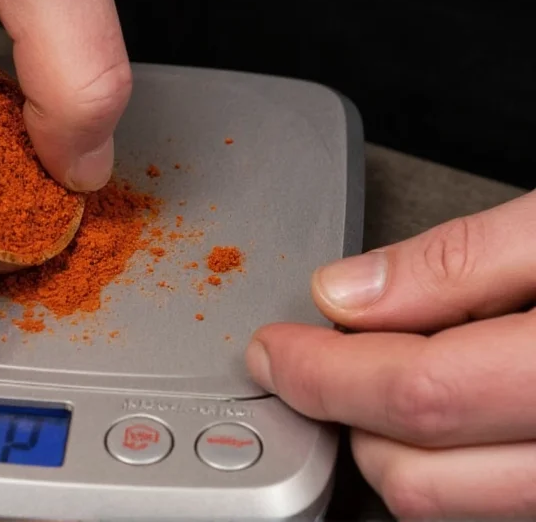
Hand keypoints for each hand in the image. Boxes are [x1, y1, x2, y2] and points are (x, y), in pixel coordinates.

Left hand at [246, 191, 535, 518]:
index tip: (275, 349)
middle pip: (416, 473)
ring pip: (446, 503)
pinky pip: (484, 499)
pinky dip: (437, 456)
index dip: (322, 372)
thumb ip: (457, 261)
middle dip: (346, 414)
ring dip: (387, 441)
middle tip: (326, 355)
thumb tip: (347, 291)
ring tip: (387, 367)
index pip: (416, 394)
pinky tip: (440, 398)